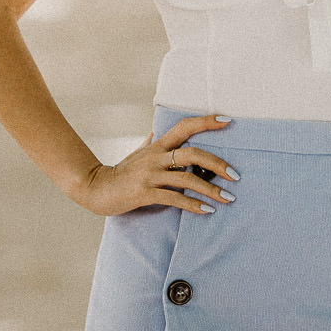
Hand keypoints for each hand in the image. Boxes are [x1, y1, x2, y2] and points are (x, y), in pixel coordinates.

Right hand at [74, 114, 237, 216]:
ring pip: (187, 178)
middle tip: (236, 175)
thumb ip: (148, 143)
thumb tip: (153, 132)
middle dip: (217, 163)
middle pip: (192, 153)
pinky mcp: (145, 193)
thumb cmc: (119, 172)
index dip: (206, 122)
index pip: (184, 127)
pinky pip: (174, 198)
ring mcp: (150, 175)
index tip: (228, 120)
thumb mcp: (135, 154)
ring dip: (210, 189)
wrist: (95, 188)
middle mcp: (156, 157)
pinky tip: (207, 211)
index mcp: (157, 146)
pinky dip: (193, 205)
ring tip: (228, 198)